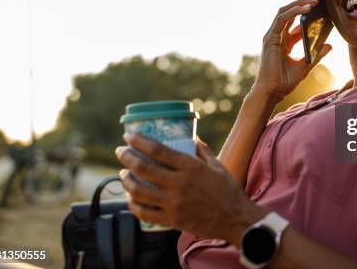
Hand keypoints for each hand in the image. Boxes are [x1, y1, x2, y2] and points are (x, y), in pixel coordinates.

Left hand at [115, 133, 265, 244]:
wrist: (235, 219)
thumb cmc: (228, 190)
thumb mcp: (216, 165)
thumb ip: (201, 150)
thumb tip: (190, 136)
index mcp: (191, 167)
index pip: (159, 151)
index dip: (139, 142)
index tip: (128, 136)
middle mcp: (180, 184)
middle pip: (143, 169)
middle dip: (127, 158)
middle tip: (121, 152)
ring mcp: (174, 204)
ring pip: (139, 192)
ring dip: (126, 181)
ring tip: (123, 174)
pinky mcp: (172, 220)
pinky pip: (145, 213)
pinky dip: (133, 205)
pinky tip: (131, 198)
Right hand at [253, 0, 332, 101]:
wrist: (273, 92)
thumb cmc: (285, 82)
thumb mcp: (306, 65)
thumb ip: (316, 54)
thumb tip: (329, 45)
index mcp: (284, 41)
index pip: (294, 19)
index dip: (305, 9)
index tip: (319, 2)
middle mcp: (277, 35)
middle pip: (289, 11)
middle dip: (302, 1)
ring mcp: (272, 36)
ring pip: (285, 12)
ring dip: (299, 3)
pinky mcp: (270, 38)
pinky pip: (282, 19)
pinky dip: (294, 12)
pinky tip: (306, 9)